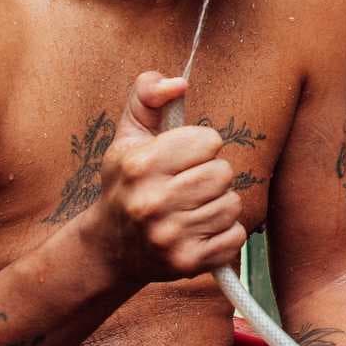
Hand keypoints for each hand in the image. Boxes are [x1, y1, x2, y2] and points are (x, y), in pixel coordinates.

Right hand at [85, 72, 245, 285]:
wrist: (109, 248)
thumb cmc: (126, 184)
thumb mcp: (128, 135)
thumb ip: (148, 95)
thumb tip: (179, 83)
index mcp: (139, 165)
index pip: (209, 140)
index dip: (199, 147)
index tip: (182, 159)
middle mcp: (152, 202)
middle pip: (223, 173)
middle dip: (210, 175)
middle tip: (187, 186)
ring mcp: (169, 236)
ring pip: (232, 204)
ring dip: (217, 204)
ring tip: (190, 209)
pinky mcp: (186, 263)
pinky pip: (235, 236)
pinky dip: (224, 233)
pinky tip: (198, 230)